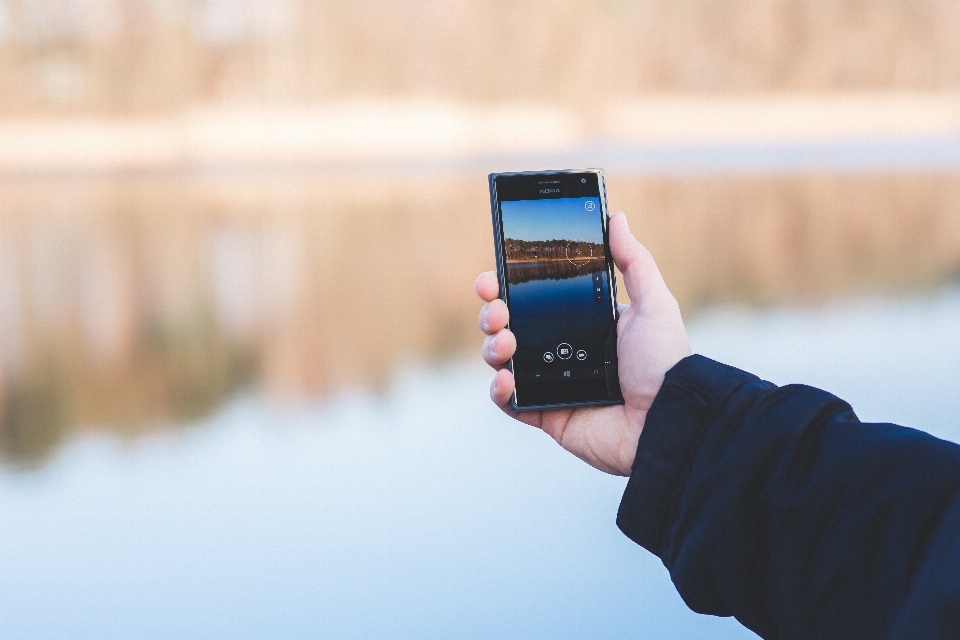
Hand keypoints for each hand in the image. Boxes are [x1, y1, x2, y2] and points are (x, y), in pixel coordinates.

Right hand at [475, 212, 691, 475]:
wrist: (669, 419)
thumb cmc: (665, 362)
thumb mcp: (654, 303)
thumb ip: (633, 260)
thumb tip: (616, 218)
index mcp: (580, 321)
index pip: (531, 298)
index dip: (506, 285)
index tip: (492, 275)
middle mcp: (560, 349)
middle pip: (506, 325)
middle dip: (491, 312)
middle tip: (496, 307)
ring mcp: (549, 382)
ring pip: (500, 359)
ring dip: (492, 345)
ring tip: (507, 341)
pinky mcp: (545, 414)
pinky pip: (508, 402)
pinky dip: (499, 390)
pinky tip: (506, 378)